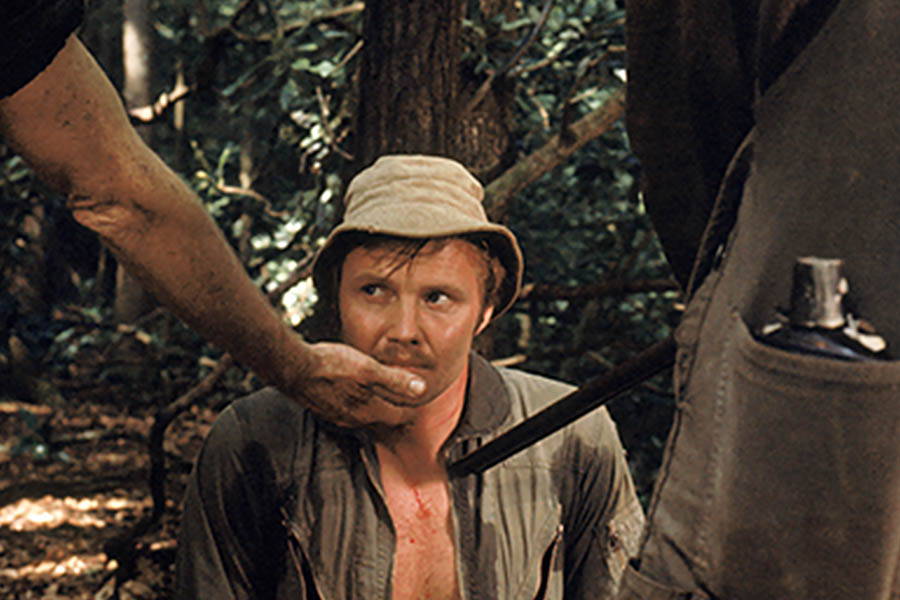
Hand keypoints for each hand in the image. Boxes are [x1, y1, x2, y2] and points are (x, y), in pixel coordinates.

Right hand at [293, 342, 427, 426]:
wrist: (294, 368)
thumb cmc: (331, 366)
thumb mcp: (368, 369)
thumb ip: (395, 381)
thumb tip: (421, 389)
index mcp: (370, 410)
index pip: (399, 417)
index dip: (411, 414)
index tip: (418, 412)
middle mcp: (355, 419)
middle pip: (383, 424)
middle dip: (396, 422)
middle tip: (406, 420)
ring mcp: (339, 417)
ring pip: (366, 423)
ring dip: (378, 420)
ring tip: (385, 415)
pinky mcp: (325, 410)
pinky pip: (349, 418)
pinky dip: (360, 414)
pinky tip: (355, 407)